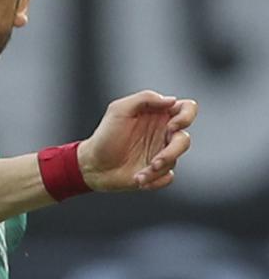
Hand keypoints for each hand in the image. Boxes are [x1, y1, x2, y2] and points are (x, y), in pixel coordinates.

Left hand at [77, 91, 197, 191]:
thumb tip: (171, 100)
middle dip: (172, 152)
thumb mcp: (119, 109)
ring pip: (175, 161)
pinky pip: (167, 178)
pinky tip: (139, 180)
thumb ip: (145, 98)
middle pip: (185, 140)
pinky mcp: (156, 172)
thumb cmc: (105, 135)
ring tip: (140, 175)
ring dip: (158, 169)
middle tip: (155, 161)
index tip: (171, 126)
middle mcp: (163, 134)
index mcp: (158, 116)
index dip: (187, 116)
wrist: (91, 164)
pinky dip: (156, 181)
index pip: (187, 109)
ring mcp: (160, 153)